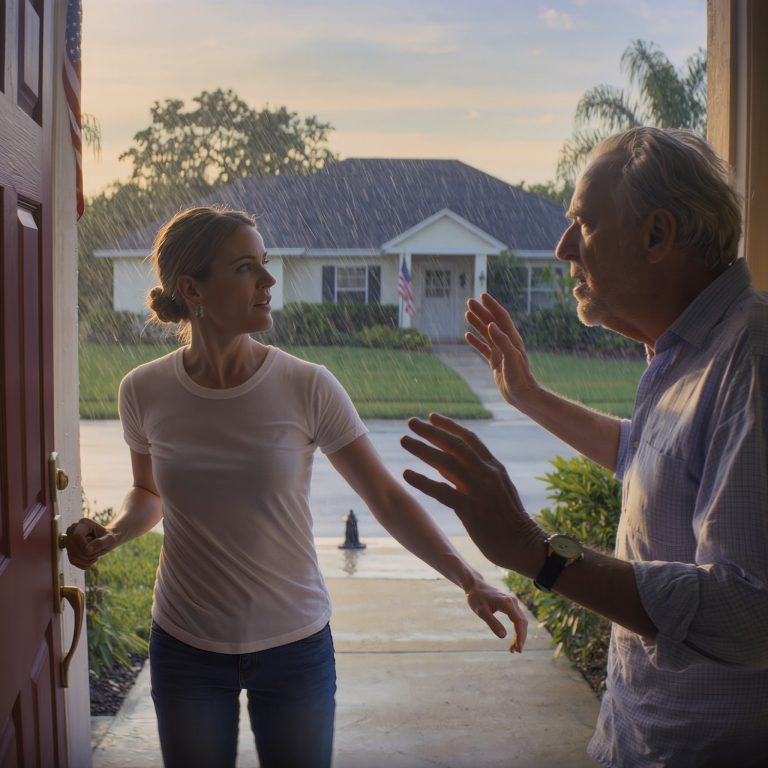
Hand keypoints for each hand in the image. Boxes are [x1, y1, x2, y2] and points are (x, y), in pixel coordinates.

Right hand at [65, 517, 119, 568]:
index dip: (84, 547)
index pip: (76, 537)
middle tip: (98, 552)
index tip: (95, 550)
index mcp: (83, 523)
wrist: (106, 540)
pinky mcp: (69, 549)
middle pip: (73, 548)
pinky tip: (91, 560)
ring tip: (95, 556)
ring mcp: (69, 540)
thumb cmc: (109, 538)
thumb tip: (88, 549)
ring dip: (87, 560)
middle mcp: (73, 530)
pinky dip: (83, 564)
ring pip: (73, 556)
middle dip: (88, 555)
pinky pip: (73, 561)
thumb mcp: (110, 539)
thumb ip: (101, 543)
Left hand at [400, 413, 543, 575]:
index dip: (450, 426)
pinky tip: (406, 474)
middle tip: (411, 422)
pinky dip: (422, 481)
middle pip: (455, 445)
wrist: (524, 545)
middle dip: (432, 431)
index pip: (470, 439)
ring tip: (404, 441)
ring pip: (446, 463)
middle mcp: (487, 474)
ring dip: (423, 450)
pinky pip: (442, 491)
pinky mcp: (471, 510)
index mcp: (494, 467)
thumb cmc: (508, 521)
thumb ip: (473, 475)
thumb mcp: (496, 490)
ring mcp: (479, 490)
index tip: (432, 416)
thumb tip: (446, 465)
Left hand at [464, 577, 527, 652]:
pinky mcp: (510, 604)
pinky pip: (518, 618)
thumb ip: (492, 623)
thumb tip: (504, 636)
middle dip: (521, 638)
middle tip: (515, 651)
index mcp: (507, 603)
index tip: (517, 648)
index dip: (520, 636)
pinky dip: (517, 629)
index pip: (519, 622)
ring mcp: (513, 602)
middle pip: (523, 622)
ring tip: (514, 648)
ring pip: (521, 621)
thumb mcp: (481, 611)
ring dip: (520, 635)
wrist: (475, 586)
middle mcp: (513, 601)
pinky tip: (514, 639)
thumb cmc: (476, 597)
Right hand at [465, 293, 538, 408]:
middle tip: (469, 302)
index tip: (482, 296)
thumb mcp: (511, 357)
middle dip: (481, 311)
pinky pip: (483, 348)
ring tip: (466, 314)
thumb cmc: (519, 377)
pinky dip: (475, 341)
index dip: (492, 306)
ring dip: (477, 323)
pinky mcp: (495, 362)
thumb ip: (502, 340)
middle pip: (492, 322)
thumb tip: (491, 324)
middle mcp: (506, 343)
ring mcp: (500, 352)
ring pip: (486, 333)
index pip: (501, 317)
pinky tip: (467, 336)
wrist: (522, 395)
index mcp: (512, 339)